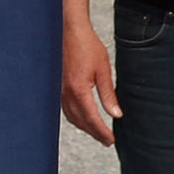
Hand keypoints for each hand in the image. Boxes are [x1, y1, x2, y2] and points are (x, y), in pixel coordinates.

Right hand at [62, 19, 120, 145]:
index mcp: (78, 90)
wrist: (69, 32)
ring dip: (84, 126)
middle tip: (107, 141)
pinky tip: (82, 117)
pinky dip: (75, 117)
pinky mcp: (57, 86)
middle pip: (80, 121)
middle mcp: (66, 93)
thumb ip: (108, 94)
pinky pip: (65, 108)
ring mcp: (59, 90)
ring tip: (97, 132)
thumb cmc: (87, 47)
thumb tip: (116, 114)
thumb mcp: (103, 70)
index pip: (91, 118)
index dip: (102, 131)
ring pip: (71, 116)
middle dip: (94, 133)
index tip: (111, 140)